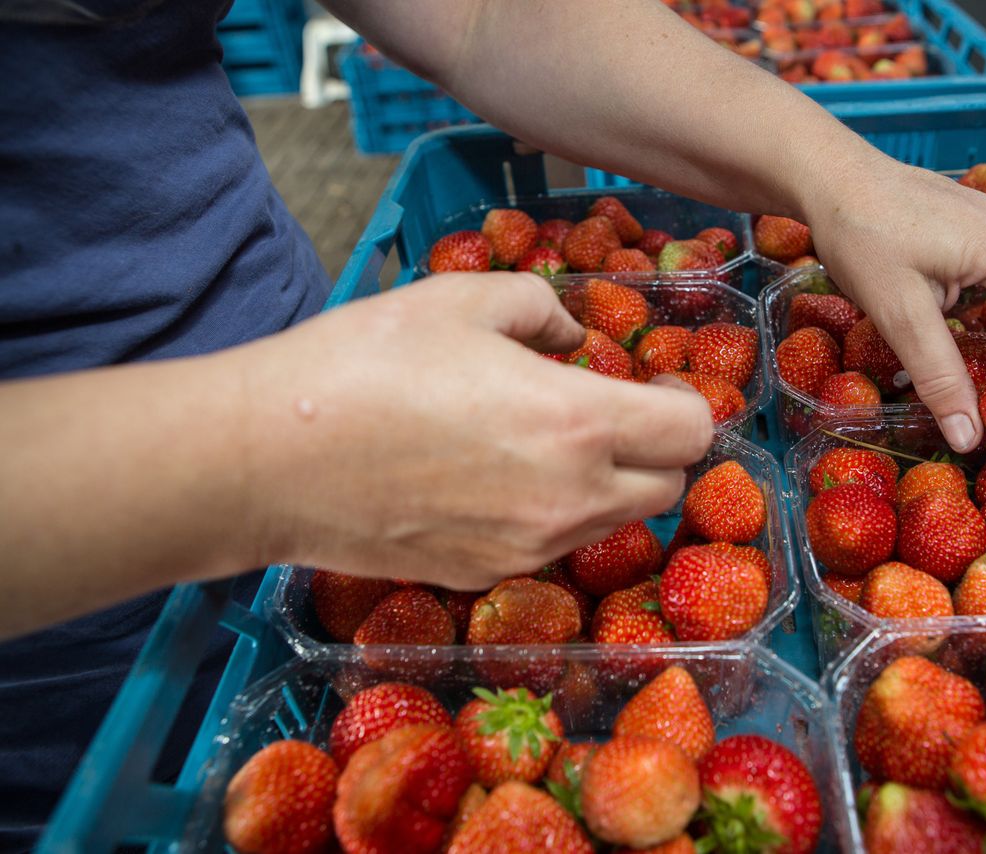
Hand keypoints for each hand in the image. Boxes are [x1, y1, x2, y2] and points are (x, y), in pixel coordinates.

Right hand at [235, 272, 713, 589]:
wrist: (267, 459)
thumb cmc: (364, 363)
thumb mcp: (464, 300)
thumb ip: (544, 309)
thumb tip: (574, 337)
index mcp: (577, 424)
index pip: (691, 435)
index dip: (688, 405)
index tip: (658, 387)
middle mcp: (568, 501)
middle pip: (665, 489)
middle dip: (656, 450)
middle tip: (614, 413)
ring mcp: (526, 549)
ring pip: (611, 524)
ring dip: (608, 484)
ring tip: (550, 441)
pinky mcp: (482, 575)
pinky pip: (549, 546)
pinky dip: (552, 514)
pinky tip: (497, 478)